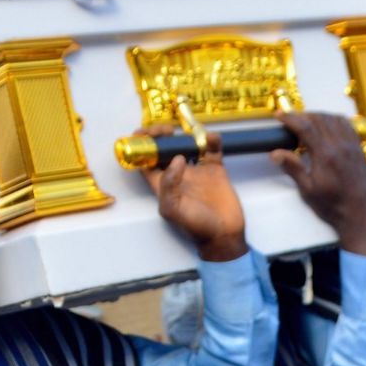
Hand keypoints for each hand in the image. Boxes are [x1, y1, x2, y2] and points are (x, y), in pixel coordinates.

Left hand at [137, 126, 246, 261]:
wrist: (225, 234)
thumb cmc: (196, 227)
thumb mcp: (173, 210)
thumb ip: (168, 185)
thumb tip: (176, 159)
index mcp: (162, 185)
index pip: (144, 161)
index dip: (141, 146)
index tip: (144, 134)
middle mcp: (176, 175)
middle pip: (163, 150)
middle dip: (161, 137)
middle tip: (167, 130)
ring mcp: (196, 170)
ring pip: (186, 146)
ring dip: (186, 135)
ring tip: (189, 132)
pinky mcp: (215, 169)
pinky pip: (211, 149)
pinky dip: (211, 140)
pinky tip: (211, 138)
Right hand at [271, 112, 365, 256]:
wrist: (359, 213)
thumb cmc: (331, 205)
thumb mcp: (308, 190)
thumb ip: (293, 168)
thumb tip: (275, 153)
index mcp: (325, 155)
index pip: (306, 128)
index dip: (290, 118)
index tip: (279, 115)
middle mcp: (340, 145)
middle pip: (320, 119)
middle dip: (303, 115)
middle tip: (290, 120)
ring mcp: (352, 145)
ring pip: (334, 119)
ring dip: (319, 116)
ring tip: (307, 122)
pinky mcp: (359, 149)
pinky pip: (348, 126)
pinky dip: (335, 120)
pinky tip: (327, 126)